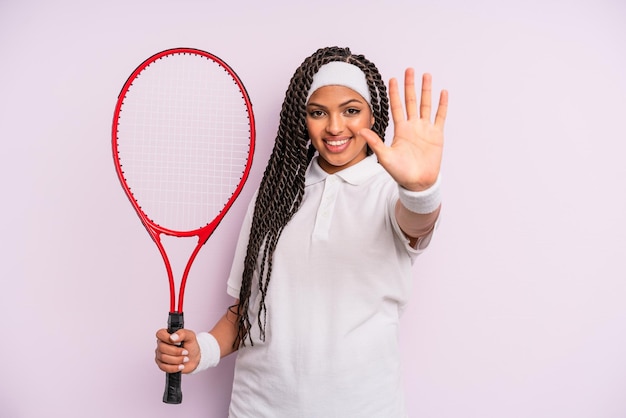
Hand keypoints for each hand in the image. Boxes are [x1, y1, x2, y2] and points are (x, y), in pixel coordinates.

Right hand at [155, 328, 200, 373]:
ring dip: (177, 360)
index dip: (167, 338)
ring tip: (185, 359)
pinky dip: (174, 367)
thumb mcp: (190, 336)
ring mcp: (160, 355)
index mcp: (167, 334)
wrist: (194, 359)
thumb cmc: (191, 346)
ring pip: (163, 358)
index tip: (178, 342)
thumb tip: (172, 337)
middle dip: (176, 352)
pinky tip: (181, 366)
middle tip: (186, 352)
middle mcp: (161, 344)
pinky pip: (164, 367)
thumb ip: (182, 333)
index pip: (160, 334)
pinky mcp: (161, 364)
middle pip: (162, 348)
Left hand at [360, 69, 447, 190]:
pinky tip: (443, 92)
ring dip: (426, 90)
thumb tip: (359, 130)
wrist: (418, 183)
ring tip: (426, 75)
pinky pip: (440, 117)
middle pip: (411, 101)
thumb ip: (374, 142)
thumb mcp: (385, 156)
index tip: (392, 79)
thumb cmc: (400, 172)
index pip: (396, 106)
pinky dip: (442, 105)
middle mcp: (412, 126)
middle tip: (409, 69)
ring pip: (426, 105)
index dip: (394, 93)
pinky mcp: (437, 135)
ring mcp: (425, 129)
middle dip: (410, 85)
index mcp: (400, 130)